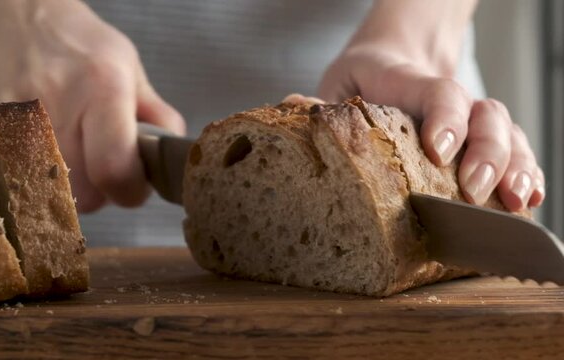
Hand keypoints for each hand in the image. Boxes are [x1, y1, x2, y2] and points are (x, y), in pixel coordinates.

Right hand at [0, 0, 184, 211]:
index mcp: (101, 91)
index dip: (131, 190)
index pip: (114, 170)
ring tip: (74, 152)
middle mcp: (57, 108)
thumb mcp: (131, 70)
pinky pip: (21, 181)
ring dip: (70, 187)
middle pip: (85, 195)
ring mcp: (16, 123)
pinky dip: (38, 176)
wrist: (18, 20)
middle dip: (103, 191)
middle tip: (103, 164)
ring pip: (52, 196)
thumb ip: (157, 116)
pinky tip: (46, 147)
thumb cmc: (81, 46)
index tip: (135, 183)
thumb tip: (172, 154)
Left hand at [316, 0, 543, 211]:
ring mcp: (470, 118)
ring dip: (515, 166)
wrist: (391, 61)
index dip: (445, 118)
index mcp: (408, 83)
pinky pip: (515, 149)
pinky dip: (526, 172)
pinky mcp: (481, 137)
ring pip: (507, 131)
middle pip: (484, 114)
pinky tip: (527, 197)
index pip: (438, 92)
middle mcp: (448, 99)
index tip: (439, 151)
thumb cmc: (361, 81)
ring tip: (514, 201)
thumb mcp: (336, 84)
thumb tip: (291, 106)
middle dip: (487, 154)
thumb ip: (322, 101)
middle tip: (475, 190)